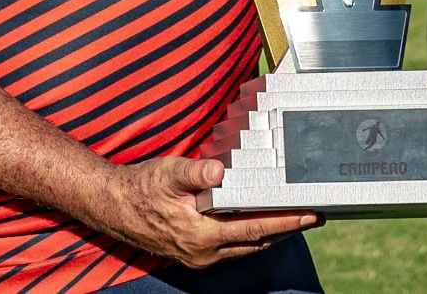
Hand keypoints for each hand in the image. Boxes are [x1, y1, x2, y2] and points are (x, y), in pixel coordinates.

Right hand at [86, 156, 318, 268]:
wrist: (113, 206)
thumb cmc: (141, 187)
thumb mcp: (168, 171)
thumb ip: (195, 171)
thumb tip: (218, 170)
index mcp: (201, 234)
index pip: (255, 228)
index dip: (285, 222)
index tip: (310, 214)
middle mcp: (204, 252)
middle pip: (256, 242)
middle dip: (286, 229)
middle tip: (313, 215)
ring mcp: (199, 256)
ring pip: (245, 247)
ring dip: (269, 233)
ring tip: (293, 218)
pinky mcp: (194, 253)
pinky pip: (232, 247)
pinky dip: (249, 235)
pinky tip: (257, 222)